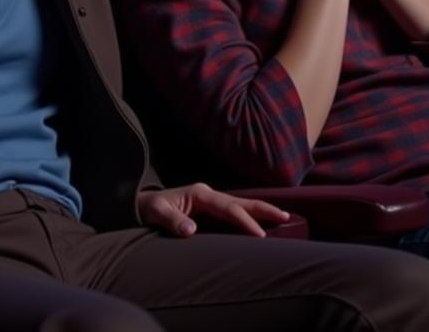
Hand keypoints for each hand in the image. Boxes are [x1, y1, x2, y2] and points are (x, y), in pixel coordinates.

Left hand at [138, 183, 290, 237]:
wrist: (143, 203)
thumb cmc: (149, 208)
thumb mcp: (156, 213)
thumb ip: (172, 221)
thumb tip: (190, 230)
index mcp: (200, 194)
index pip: (228, 209)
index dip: (245, 221)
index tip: (260, 235)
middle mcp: (208, 193)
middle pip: (241, 201)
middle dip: (263, 209)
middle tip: (285, 216)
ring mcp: (210, 199)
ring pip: (240, 204)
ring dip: (260, 210)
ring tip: (283, 217)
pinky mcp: (210, 207)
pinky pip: (234, 210)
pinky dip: (249, 214)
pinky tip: (261, 222)